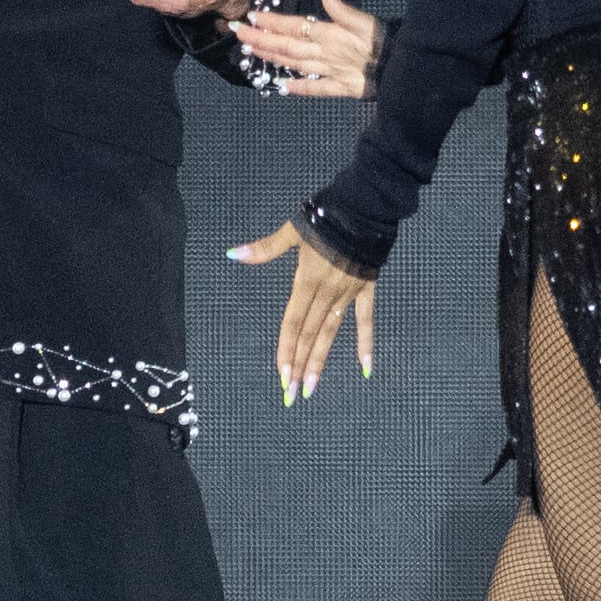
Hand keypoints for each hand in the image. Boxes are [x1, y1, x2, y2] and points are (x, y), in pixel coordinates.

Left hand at [227, 219, 377, 402]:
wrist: (365, 207)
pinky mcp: (366, 289)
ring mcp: (348, 294)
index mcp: (306, 281)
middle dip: (299, 365)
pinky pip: (365, 320)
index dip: (286, 350)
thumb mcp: (292, 231)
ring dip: (321, 360)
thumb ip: (265, 248)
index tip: (281, 375)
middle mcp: (327, 293)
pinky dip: (366, 343)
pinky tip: (365, 368)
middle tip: (292, 394)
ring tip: (312, 387)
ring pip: (331, 332)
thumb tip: (233, 254)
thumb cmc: (325, 217)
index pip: (293, 323)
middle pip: (310, 334)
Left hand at [230, 0, 380, 98]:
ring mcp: (331, 72)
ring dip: (272, 58)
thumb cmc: (387, 42)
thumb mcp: (366, 20)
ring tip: (251, 51)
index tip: (252, 16)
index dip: (272, 22)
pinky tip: (281, 86)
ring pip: (295, 65)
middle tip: (239, 33)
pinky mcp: (341, 88)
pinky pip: (316, 89)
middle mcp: (325, 54)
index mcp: (331, 35)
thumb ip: (342, 8)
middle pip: (288, 46)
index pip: (295, 27)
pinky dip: (298, 88)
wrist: (404, 70)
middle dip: (262, 39)